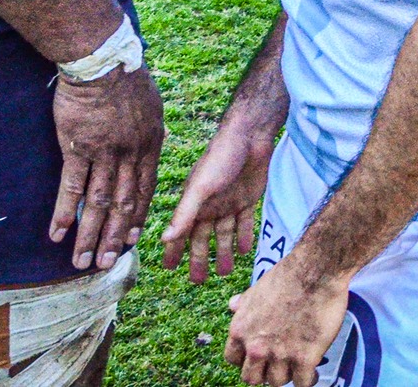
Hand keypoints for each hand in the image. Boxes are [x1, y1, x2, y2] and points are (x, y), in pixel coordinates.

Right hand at [50, 64, 164, 270]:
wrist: (104, 62)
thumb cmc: (128, 78)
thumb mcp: (152, 106)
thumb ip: (151, 129)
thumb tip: (155, 140)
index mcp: (151, 146)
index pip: (146, 190)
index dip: (139, 217)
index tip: (134, 239)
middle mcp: (131, 156)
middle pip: (123, 204)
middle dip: (116, 237)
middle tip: (107, 264)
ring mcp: (104, 155)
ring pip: (98, 204)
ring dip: (90, 235)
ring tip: (82, 261)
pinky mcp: (76, 150)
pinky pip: (70, 188)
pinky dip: (64, 214)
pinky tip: (57, 234)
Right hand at [161, 116, 275, 283]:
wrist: (251, 136)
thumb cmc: (221, 158)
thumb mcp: (201, 188)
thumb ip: (185, 213)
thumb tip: (166, 239)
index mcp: (193, 204)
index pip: (180, 233)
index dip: (174, 251)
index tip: (168, 269)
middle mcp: (209, 206)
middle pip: (202, 238)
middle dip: (200, 259)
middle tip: (198, 281)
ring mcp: (229, 203)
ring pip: (224, 234)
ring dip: (224, 252)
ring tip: (225, 273)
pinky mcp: (247, 199)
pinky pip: (244, 223)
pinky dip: (244, 237)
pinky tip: (245, 251)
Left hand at [226, 253, 348, 386]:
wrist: (317, 271)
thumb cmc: (288, 275)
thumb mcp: (256, 288)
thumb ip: (243, 303)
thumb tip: (232, 305)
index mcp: (240, 331)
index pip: (232, 360)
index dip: (246, 359)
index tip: (259, 356)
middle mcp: (256, 348)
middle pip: (252, 378)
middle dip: (264, 372)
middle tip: (279, 363)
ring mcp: (280, 355)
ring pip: (277, 382)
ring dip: (287, 375)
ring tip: (298, 366)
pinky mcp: (305, 358)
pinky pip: (302, 383)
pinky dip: (307, 380)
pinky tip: (312, 372)